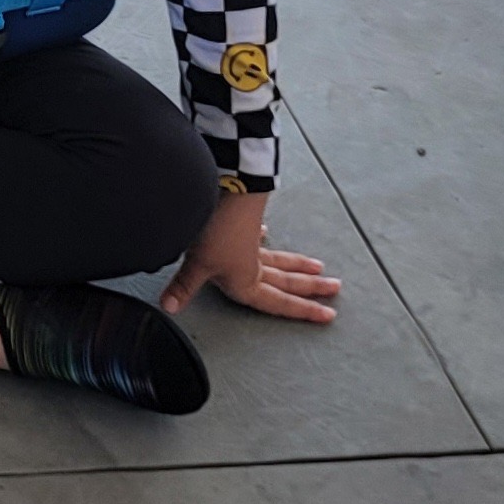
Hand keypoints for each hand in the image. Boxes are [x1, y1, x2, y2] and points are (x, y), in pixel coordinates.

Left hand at [161, 189, 335, 323]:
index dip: (303, 311)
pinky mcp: (243, 223)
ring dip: (298, 264)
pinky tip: (263, 233)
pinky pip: (255, 235)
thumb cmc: (214, 229)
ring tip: (318, 267)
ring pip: (280, 258)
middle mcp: (253, 264)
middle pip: (288, 280)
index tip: (327, 315)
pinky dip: (260, 237)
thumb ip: (183, 287)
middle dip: (311, 288)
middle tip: (335, 289)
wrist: (224, 188)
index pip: (279, 302)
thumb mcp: (196, 263)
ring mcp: (250, 243)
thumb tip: (168, 307)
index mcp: (247, 281)